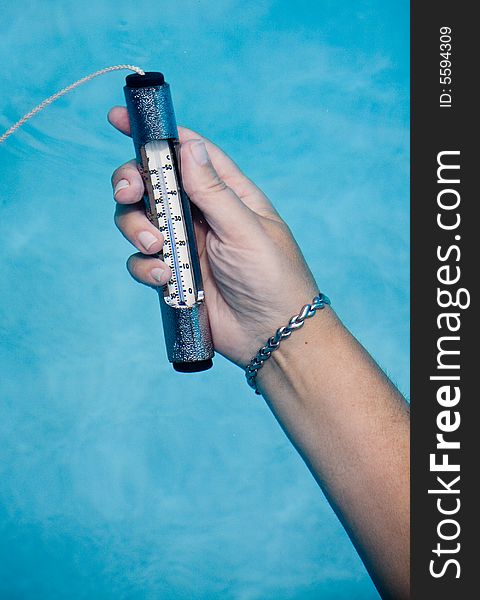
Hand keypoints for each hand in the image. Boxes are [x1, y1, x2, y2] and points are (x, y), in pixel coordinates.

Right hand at [108, 107, 318, 366]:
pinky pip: (142, 261)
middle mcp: (201, 214)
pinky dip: (145, 267)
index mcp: (226, 193)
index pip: (188, 152)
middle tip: (129, 193)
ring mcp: (185, 245)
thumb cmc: (273, 277)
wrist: (271, 336)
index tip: (117, 119)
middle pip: (152, 184)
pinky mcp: (173, 275)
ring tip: (157, 247)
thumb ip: (213, 191)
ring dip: (136, 229)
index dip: (155, 134)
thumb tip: (188, 146)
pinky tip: (165, 279)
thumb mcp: (245, 229)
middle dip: (132, 184)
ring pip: (139, 221)